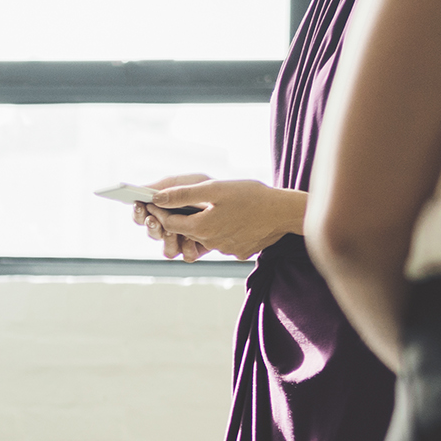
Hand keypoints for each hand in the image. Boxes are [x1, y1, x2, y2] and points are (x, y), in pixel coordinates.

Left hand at [142, 179, 304, 260]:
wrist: (285, 212)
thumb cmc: (251, 196)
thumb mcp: (214, 189)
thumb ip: (183, 194)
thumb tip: (157, 198)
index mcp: (201, 228)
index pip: (169, 224)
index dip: (160, 212)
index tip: (155, 202)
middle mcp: (210, 243)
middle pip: (186, 232)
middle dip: (181, 219)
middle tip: (183, 203)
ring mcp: (225, 250)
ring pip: (206, 238)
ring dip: (204, 225)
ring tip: (215, 208)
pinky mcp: (239, 251)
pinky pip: (224, 241)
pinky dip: (224, 231)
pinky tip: (234, 218)